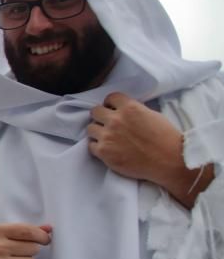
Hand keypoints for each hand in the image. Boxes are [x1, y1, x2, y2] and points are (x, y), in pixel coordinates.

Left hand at [88, 92, 210, 207]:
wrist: (169, 160)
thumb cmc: (166, 138)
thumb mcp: (152, 115)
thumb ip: (134, 110)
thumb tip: (123, 111)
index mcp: (129, 107)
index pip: (110, 97)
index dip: (110, 104)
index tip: (112, 109)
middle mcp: (116, 120)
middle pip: (95, 111)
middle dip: (101, 116)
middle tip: (107, 123)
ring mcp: (107, 136)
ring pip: (90, 128)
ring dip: (97, 132)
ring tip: (107, 137)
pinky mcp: (104, 152)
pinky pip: (91, 146)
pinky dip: (97, 147)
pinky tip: (107, 149)